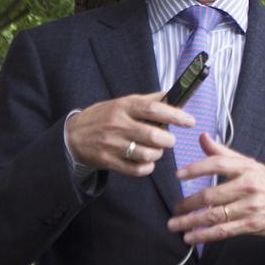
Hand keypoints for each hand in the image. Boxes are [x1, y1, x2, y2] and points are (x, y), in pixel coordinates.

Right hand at [65, 91, 194, 176]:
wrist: (73, 135)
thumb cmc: (103, 116)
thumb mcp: (122, 102)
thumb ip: (147, 100)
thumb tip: (172, 95)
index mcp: (124, 106)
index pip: (154, 109)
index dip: (175, 115)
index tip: (190, 121)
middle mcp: (118, 124)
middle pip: (153, 135)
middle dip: (168, 140)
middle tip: (169, 140)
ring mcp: (113, 144)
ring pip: (146, 154)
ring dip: (157, 154)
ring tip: (155, 150)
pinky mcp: (109, 161)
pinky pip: (136, 170)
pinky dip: (147, 168)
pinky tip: (146, 162)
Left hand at [167, 134, 264, 243]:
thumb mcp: (249, 164)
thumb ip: (223, 152)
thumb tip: (202, 137)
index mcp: (246, 167)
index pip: (217, 164)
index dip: (196, 168)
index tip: (178, 174)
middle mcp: (248, 186)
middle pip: (211, 194)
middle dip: (188, 202)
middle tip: (174, 207)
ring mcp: (250, 207)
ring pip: (214, 214)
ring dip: (191, 221)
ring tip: (175, 224)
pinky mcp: (251, 224)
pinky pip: (223, 231)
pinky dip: (205, 235)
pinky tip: (191, 236)